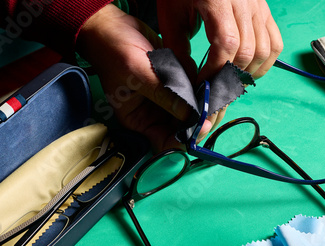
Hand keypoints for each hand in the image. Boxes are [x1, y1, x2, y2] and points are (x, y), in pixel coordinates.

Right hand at [76, 4, 208, 150]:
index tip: (202, 126)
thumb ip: (164, 94)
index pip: (166, 141)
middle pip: (184, 127)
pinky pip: (194, 88)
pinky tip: (198, 71)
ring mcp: (167, 97)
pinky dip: (200, 82)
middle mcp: (155, 113)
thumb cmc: (114, 51)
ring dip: (202, 99)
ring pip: (193, 108)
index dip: (185, 139)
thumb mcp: (138, 74)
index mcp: (141, 120)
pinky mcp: (176, 81)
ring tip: (207, 86)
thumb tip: (189, 114)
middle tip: (213, 106)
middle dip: (200, 119)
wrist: (111, 25)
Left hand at [157, 0, 283, 129]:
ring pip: (265, 50)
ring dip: (249, 72)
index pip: (225, 44)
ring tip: (231, 80)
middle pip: (247, 51)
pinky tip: (249, 69)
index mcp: (216, 1)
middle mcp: (243, 2)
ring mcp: (258, 7)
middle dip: (230, 76)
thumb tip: (188, 80)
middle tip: (215, 88)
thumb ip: (177, 47)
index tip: (202, 84)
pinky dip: (266, 62)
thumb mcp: (171, 15)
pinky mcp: (265, 11)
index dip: (215, 70)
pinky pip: (275, 43)